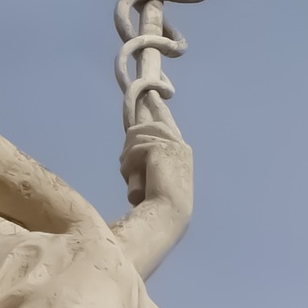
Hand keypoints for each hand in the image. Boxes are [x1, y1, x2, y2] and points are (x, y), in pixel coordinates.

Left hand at [121, 101, 193, 218]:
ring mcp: (172, 144)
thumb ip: (149, 159)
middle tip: (125, 162)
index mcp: (181, 151)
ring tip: (131, 177)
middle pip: (146, 126)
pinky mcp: (160, 147)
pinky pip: (133, 149)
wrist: (168, 213)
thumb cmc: (160, 203)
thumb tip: (131, 146)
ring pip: (136, 136)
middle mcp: (179, 144)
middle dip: (130, 140)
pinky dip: (127, 165)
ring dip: (128, 158)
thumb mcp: (155, 176)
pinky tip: (131, 180)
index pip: (166, 121)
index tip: (151, 95)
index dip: (158, 107)